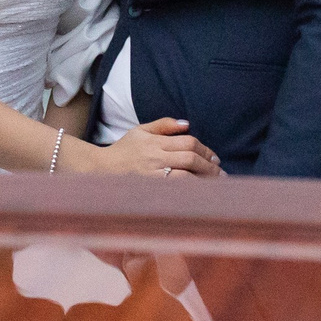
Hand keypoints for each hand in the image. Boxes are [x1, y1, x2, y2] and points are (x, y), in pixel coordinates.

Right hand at [69, 118, 219, 178]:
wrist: (100, 170)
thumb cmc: (123, 150)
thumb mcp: (140, 131)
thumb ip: (163, 125)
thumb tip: (187, 124)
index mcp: (154, 142)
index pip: (188, 143)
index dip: (205, 150)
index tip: (215, 158)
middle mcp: (154, 157)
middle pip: (189, 159)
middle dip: (209, 166)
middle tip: (220, 173)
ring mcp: (151, 175)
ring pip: (184, 177)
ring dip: (203, 181)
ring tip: (215, 185)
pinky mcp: (148, 190)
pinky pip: (174, 192)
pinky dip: (189, 193)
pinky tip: (199, 195)